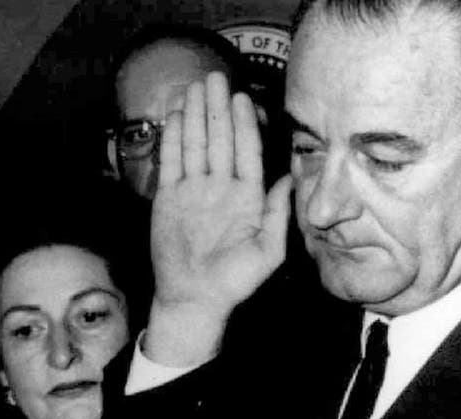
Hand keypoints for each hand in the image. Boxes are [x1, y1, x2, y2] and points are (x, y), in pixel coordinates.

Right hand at [146, 70, 293, 367]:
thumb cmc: (234, 282)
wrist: (193, 298)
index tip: (242, 98)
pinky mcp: (169, 196)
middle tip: (216, 78)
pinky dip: (175, 136)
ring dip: (197, 115)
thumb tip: (291, 179)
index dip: (244, 125)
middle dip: (218, 108)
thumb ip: (278, 215)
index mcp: (247, 197)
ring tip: (196, 86)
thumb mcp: (267, 252)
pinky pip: (173, 160)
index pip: (246, 152)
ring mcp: (194, 190)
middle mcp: (221, 187)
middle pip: (220, 139)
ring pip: (196, 143)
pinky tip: (178, 114)